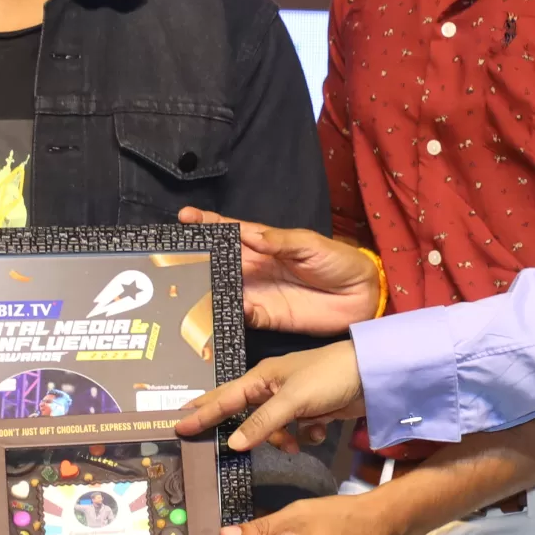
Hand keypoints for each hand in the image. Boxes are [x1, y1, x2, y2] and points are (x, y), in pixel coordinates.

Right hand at [173, 340, 365, 453]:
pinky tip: (315, 435)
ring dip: (279, 438)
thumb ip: (262, 423)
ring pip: (270, 427)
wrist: (372, 377)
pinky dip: (303, 436)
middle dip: (233, 427)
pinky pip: (295, 430)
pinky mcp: (310, 412)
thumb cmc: (328, 378)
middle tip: (209, 442)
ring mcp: (292, 400)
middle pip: (243, 411)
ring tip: (292, 445)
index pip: (224, 398)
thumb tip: (232, 444)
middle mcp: (273, 386)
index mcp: (263, 376)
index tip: (179, 426)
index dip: (202, 413)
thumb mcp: (293, 400)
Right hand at [179, 207, 382, 333]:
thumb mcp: (310, 244)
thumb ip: (280, 241)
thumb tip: (249, 235)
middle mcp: (255, 268)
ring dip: (207, 290)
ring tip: (186, 288)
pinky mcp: (267, 317)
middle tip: (173, 259)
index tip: (184, 217)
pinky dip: (231, 314)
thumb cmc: (338, 261)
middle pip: (219, 262)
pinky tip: (223, 311)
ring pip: (224, 290)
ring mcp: (259, 293)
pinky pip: (242, 316)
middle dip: (196, 260)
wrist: (361, 295)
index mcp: (264, 244)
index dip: (207, 224)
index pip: (230, 232)